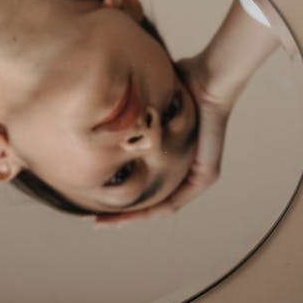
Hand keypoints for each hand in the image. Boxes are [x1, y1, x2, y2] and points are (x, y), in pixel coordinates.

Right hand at [93, 53, 239, 226]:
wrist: (208, 79)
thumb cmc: (185, 80)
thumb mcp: (151, 99)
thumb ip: (134, 105)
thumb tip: (104, 98)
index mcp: (173, 153)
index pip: (143, 179)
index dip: (120, 191)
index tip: (94, 197)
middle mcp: (186, 168)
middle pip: (149, 198)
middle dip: (120, 213)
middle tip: (94, 220)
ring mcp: (197, 176)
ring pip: (160, 206)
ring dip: (131, 217)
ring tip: (103, 222)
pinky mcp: (206, 176)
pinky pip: (175, 202)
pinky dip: (150, 212)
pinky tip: (129, 216)